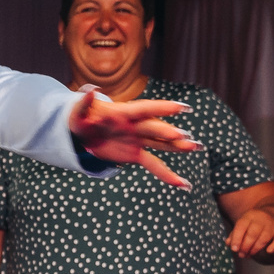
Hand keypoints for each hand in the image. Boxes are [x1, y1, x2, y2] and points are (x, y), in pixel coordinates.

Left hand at [68, 91, 198, 187]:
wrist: (82, 132)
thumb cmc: (79, 117)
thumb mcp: (77, 111)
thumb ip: (83, 101)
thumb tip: (89, 89)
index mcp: (123, 112)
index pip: (144, 109)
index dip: (161, 108)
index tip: (181, 107)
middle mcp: (136, 125)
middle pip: (154, 129)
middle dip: (167, 133)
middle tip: (184, 137)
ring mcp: (138, 140)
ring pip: (161, 144)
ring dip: (178, 146)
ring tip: (196, 147)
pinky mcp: (136, 154)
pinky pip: (154, 165)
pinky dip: (168, 175)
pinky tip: (183, 184)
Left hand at [226, 206, 273, 261]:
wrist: (273, 215)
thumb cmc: (254, 223)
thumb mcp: (243, 224)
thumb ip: (235, 234)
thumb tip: (228, 243)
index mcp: (249, 216)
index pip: (241, 226)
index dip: (237, 238)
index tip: (234, 249)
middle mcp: (261, 219)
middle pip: (253, 234)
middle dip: (245, 247)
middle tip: (241, 255)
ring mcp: (272, 225)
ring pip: (264, 238)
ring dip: (255, 249)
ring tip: (248, 255)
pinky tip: (268, 251)